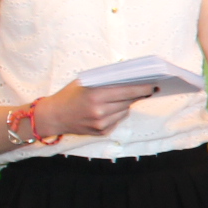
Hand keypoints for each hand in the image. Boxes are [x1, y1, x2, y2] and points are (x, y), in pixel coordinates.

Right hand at [37, 80, 156, 137]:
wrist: (53, 116)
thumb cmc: (70, 95)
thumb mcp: (85, 82)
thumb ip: (106, 79)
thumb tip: (130, 75)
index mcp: (96, 95)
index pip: (127, 91)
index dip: (143, 88)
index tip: (154, 86)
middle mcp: (100, 111)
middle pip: (129, 101)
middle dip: (138, 95)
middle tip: (148, 89)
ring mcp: (101, 123)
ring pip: (124, 111)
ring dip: (126, 104)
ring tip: (120, 98)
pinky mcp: (101, 132)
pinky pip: (117, 120)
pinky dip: (117, 114)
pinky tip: (109, 109)